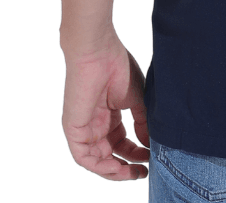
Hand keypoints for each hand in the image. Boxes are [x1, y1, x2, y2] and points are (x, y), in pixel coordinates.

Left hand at [62, 38, 150, 179]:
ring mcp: (84, 128)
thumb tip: (150, 144)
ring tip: (132, 173)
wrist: (98, 52)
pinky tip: (116, 167)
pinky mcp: (74, 129)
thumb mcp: (137, 99)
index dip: (136, 154)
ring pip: (96, 160)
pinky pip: (83, 157)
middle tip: (143, 172)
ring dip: (114, 171)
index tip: (151, 158)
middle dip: (126, 167)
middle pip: (110, 155)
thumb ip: (142, 123)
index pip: (121, 142)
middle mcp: (96, 123)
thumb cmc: (118, 66)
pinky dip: (99, 166)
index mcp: (109, 114)